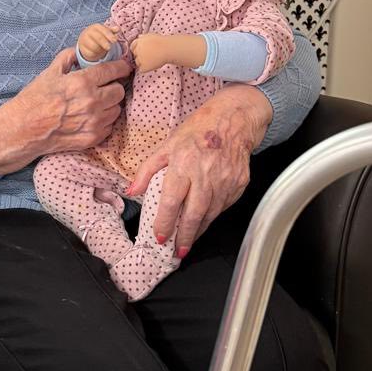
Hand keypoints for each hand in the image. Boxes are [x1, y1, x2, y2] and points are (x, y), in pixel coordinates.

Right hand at [0, 48, 129, 173]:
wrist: (23, 130)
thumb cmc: (34, 100)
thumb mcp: (49, 72)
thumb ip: (69, 58)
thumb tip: (82, 52)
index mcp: (83, 82)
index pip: (113, 71)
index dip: (121, 67)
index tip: (122, 67)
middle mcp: (92, 102)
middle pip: (119, 91)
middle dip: (114, 86)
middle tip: (104, 87)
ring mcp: (94, 122)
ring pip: (116, 109)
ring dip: (109, 104)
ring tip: (95, 103)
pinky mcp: (92, 138)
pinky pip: (109, 126)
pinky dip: (103, 121)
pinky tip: (90, 118)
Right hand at [78, 23, 118, 61]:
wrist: (85, 39)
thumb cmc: (98, 34)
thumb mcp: (105, 32)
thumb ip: (112, 31)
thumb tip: (118, 28)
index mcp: (96, 27)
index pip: (104, 30)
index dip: (110, 35)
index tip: (115, 41)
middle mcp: (89, 32)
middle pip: (98, 38)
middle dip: (105, 43)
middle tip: (109, 48)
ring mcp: (84, 40)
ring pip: (94, 47)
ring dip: (100, 50)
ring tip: (102, 49)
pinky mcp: (82, 48)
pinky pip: (90, 53)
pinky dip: (95, 54)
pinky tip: (96, 52)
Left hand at [125, 85, 273, 253]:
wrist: (234, 119)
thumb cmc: (198, 130)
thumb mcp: (167, 144)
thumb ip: (147, 170)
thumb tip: (132, 191)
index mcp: (183, 163)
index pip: (171, 200)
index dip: (165, 222)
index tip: (160, 237)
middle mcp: (205, 175)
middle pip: (194, 214)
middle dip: (184, 237)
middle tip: (177, 252)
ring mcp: (225, 180)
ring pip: (210, 214)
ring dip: (198, 230)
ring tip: (187, 242)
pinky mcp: (239, 183)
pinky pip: (224, 206)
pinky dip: (212, 216)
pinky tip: (204, 221)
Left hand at [131, 34, 170, 72]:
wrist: (168, 49)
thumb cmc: (162, 42)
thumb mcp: (151, 36)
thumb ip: (143, 37)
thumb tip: (139, 37)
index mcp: (138, 42)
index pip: (132, 47)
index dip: (137, 49)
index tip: (143, 51)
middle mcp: (137, 50)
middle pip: (135, 55)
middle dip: (140, 56)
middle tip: (149, 56)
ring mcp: (140, 59)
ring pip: (137, 63)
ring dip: (142, 63)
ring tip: (152, 61)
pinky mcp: (144, 66)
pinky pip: (141, 69)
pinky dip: (146, 69)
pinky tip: (152, 66)